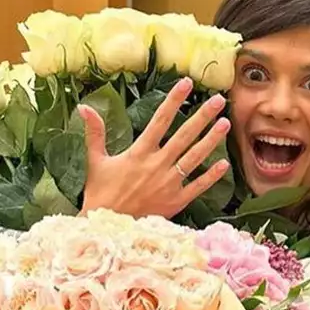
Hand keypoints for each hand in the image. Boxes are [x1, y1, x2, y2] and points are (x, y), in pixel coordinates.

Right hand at [80, 77, 231, 218]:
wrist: (107, 226)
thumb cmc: (100, 193)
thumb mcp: (96, 160)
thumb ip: (95, 133)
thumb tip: (84, 107)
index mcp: (139, 152)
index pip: (160, 120)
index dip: (174, 100)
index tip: (187, 84)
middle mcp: (157, 164)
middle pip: (184, 135)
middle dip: (202, 116)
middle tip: (219, 100)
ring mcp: (169, 183)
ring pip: (194, 157)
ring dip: (211, 140)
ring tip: (225, 124)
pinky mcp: (176, 201)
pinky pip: (197, 186)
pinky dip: (211, 176)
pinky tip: (224, 164)